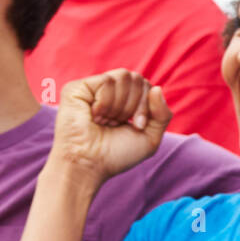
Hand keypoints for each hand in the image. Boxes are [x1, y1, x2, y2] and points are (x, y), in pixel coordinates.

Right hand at [49, 70, 171, 182]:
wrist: (89, 164)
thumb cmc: (116, 154)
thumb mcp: (150, 137)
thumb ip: (162, 114)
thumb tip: (157, 88)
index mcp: (124, 101)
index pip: (147, 86)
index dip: (147, 104)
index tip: (137, 125)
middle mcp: (108, 92)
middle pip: (137, 78)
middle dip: (136, 104)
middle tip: (119, 124)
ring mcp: (92, 88)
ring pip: (124, 76)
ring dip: (120, 105)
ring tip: (106, 121)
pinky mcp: (77, 88)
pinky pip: (107, 81)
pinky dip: (107, 102)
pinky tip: (95, 116)